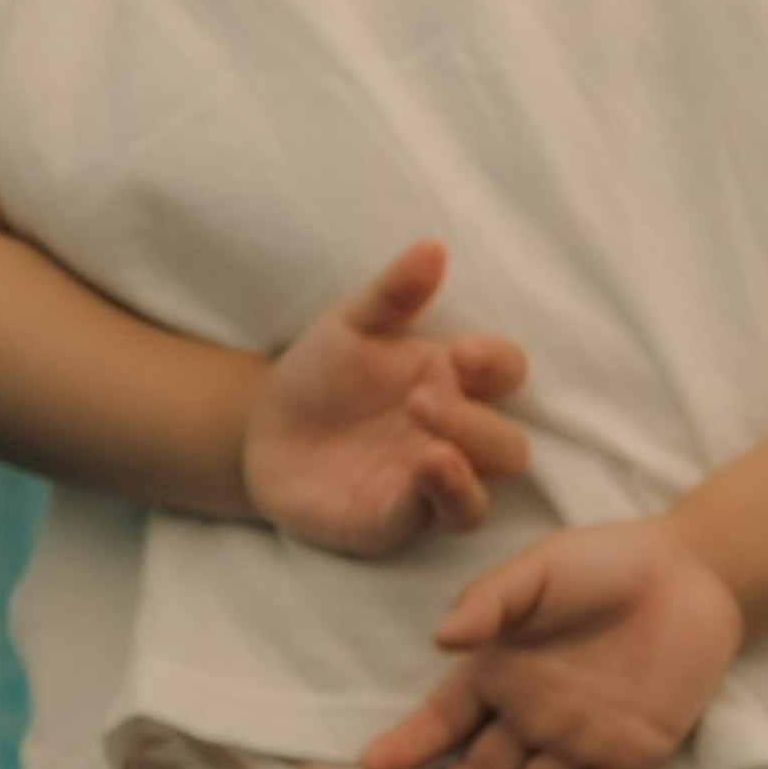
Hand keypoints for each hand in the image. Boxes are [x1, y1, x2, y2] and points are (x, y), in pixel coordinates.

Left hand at [239, 237, 532, 563]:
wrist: (261, 429)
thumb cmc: (320, 373)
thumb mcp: (349, 323)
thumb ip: (392, 292)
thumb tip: (433, 247)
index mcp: (454, 381)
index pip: (506, 373)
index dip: (497, 364)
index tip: (462, 351)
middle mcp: (455, 437)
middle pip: (506, 445)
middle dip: (476, 423)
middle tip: (421, 400)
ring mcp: (430, 485)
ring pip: (484, 492)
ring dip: (468, 469)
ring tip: (433, 449)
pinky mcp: (396, 520)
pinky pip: (438, 518)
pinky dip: (440, 498)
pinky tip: (422, 472)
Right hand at [359, 513, 744, 768]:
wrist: (692, 570)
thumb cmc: (603, 564)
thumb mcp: (536, 571)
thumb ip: (489, 603)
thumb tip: (441, 639)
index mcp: (501, 675)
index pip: (446, 720)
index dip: (413, 744)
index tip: (375, 768)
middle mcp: (533, 719)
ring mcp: (583, 743)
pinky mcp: (634, 756)